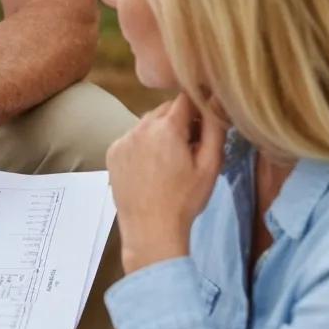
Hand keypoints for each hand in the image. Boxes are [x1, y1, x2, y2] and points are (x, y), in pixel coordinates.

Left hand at [106, 93, 225, 273]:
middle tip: (191, 146)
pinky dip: (143, 144)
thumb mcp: (209, 166)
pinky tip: (151, 167)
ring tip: (171, 160)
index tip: (204, 124)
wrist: (150, 229)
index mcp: (166, 128)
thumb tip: (216, 101)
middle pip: (165, 110)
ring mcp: (123, 139)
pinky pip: (132, 137)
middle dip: (180, 121)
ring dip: (160, 132)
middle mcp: (140, 127)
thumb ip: (214, 129)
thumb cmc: (185, 200)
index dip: (198, 108)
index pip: (185, 99)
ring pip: (147, 123)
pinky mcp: (112, 151)